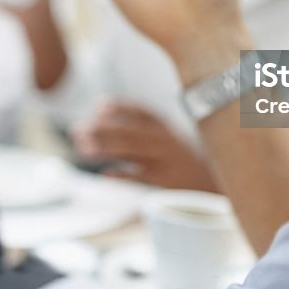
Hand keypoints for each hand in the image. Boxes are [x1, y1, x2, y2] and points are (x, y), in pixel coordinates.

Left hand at [74, 101, 218, 190]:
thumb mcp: (165, 134)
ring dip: (105, 149)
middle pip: (129, 132)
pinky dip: (122, 175)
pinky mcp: (164, 180)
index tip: (98, 108)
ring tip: (83, 150)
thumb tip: (101, 104)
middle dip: (102, 130)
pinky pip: (140, 176)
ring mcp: (165, 160)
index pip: (140, 111)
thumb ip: (138, 120)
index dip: (118, 108)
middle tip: (78, 131)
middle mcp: (164, 140)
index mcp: (165, 127)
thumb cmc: (179, 158)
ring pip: (131, 151)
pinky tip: (105, 175)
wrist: (210, 183)